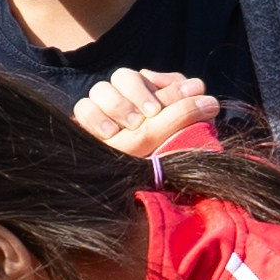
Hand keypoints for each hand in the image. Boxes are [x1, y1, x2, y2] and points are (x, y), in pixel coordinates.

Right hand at [72, 67, 218, 157]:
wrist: (123, 202)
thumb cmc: (157, 169)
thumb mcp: (178, 141)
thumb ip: (186, 111)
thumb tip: (197, 86)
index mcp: (146, 104)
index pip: (157, 79)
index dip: (171, 83)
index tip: (194, 91)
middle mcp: (121, 105)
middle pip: (124, 76)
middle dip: (141, 91)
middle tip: (154, 113)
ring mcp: (100, 114)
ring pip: (101, 88)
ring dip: (119, 103)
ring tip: (133, 124)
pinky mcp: (82, 128)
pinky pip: (83, 108)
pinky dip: (96, 116)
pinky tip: (111, 133)